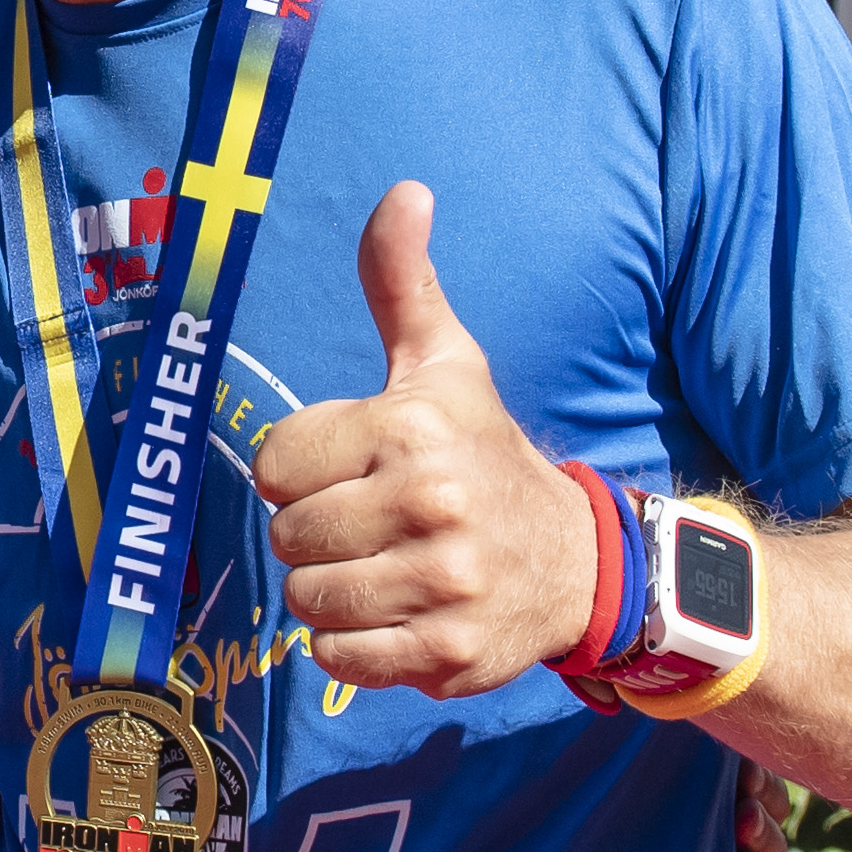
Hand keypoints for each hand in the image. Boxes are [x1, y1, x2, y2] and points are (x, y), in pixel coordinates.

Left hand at [253, 183, 596, 694]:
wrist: (576, 560)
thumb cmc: (484, 452)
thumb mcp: (446, 362)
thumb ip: (403, 282)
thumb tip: (404, 191)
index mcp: (410, 429)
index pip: (274, 465)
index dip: (301, 471)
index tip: (350, 470)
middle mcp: (429, 505)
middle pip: (287, 537)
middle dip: (315, 533)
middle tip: (369, 523)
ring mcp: (441, 585)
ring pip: (307, 601)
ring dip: (331, 591)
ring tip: (383, 567)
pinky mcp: (447, 654)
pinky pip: (337, 660)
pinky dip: (353, 646)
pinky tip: (396, 613)